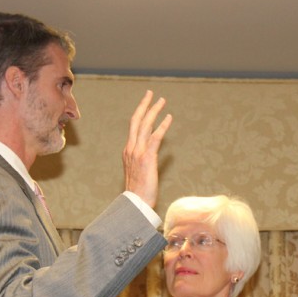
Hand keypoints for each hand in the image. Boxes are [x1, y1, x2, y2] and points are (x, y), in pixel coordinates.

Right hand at [122, 90, 171, 206]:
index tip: (146, 105)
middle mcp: (131, 148)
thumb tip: (151, 157)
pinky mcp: (147, 158)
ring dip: (154, 111)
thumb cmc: (138, 191)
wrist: (135, 202)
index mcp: (128, 151)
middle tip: (151, 93)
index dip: (140, 114)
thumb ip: (143, 161)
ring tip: (162, 101)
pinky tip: (169, 118)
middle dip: (144, 105)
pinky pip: (155, 138)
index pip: (134, 128)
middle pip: (136, 121)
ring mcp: (138, 152)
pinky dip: (162, 126)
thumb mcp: (139, 173)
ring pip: (145, 125)